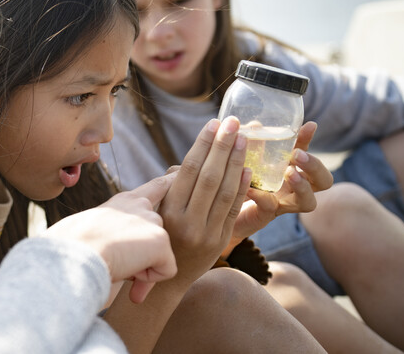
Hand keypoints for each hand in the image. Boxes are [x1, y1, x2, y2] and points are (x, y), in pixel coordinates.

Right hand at [47, 172, 178, 303]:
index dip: (169, 183)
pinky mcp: (160, 240)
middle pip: (160, 230)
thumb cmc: (71, 249)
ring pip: (159, 254)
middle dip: (148, 254)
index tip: (178, 175)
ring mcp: (152, 221)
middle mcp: (140, 205)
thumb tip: (120, 248)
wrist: (72, 254)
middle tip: (122, 265)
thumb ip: (114, 232)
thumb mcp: (92, 231)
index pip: (154, 187)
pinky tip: (127, 271)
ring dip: (142, 267)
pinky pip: (166, 270)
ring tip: (116, 265)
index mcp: (122, 202)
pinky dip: (148, 280)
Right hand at [157, 117, 250, 283]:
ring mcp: (206, 233)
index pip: (189, 170)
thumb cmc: (156, 238)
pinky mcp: (221, 241)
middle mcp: (187, 221)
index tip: (213, 124)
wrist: (164, 281)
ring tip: (244, 138)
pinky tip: (249, 168)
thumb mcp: (154, 213)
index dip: (203, 144)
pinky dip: (242, 188)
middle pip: (210, 176)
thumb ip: (168, 188)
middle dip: (222, 146)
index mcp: (168, 210)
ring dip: (236, 162)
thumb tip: (184, 165)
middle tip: (233, 121)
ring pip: (225, 191)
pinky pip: (234, 209)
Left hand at [232, 122, 333, 238]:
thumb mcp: (245, 158)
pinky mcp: (265, 216)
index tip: (309, 125)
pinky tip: (250, 188)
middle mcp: (292, 189)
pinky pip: (270, 208)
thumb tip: (255, 124)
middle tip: (297, 155)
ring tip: (290, 173)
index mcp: (290, 170)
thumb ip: (253, 143)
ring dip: (302, 186)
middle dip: (315, 167)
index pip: (306, 153)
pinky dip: (261, 196)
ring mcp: (282, 204)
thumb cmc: (236, 179)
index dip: (308, 140)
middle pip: (323, 181)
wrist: (219, 208)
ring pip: (308, 202)